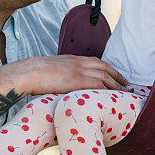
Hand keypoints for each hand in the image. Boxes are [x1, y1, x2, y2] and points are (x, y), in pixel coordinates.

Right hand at [11, 55, 128, 95]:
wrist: (28, 72)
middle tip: (126, 83)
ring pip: (104, 75)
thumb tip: (63, 82)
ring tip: (123, 92)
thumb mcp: (51, 69)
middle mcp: (77, 62)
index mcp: (72, 59)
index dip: (108, 68)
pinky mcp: (76, 81)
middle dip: (117, 75)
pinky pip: (97, 84)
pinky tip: (112, 95)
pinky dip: (107, 89)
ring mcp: (77, 71)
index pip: (96, 61)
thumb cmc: (34, 74)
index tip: (116, 74)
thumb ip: (61, 73)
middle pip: (103, 66)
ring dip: (116, 83)